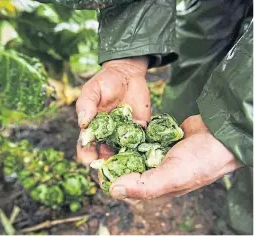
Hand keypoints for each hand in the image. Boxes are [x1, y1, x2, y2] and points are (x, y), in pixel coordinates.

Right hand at [76, 57, 150, 165]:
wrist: (127, 75)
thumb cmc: (105, 82)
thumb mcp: (92, 90)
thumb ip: (87, 105)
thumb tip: (83, 122)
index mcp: (92, 129)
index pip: (86, 147)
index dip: (86, 156)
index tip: (89, 161)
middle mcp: (107, 136)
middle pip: (104, 157)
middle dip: (105, 169)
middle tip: (108, 178)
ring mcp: (124, 135)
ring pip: (122, 155)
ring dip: (123, 166)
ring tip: (126, 175)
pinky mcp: (140, 131)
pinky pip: (141, 145)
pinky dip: (142, 153)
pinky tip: (144, 161)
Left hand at [108, 115, 242, 200]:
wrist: (222, 135)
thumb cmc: (201, 160)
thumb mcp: (173, 176)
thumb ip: (144, 185)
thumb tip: (113, 191)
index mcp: (156, 188)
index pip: (126, 187)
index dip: (109, 178)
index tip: (96, 165)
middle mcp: (155, 173)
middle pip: (126, 168)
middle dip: (112, 159)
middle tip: (99, 146)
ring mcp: (157, 156)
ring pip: (132, 152)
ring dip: (120, 146)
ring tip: (106, 136)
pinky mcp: (159, 141)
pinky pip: (141, 139)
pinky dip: (133, 135)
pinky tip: (122, 128)